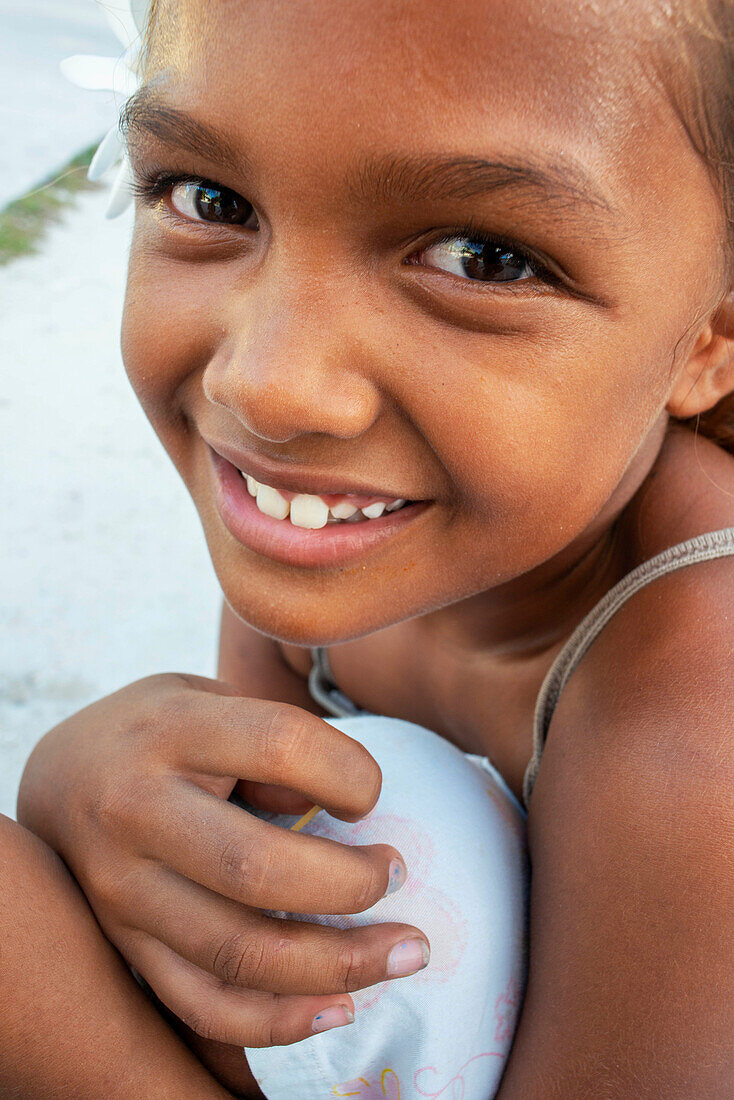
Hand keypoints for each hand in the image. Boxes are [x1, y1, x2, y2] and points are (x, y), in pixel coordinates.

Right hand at [17, 673, 428, 1045]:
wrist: (63, 777)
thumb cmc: (164, 732)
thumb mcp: (211, 701)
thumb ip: (274, 744)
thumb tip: (346, 816)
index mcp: (169, 730)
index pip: (279, 745)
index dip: (351, 773)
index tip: (370, 794)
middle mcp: (136, 811)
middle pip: (258, 869)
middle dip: (351, 884)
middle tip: (398, 874)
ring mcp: (123, 890)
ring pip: (239, 953)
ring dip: (340, 965)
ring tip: (406, 952)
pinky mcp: (126, 946)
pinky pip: (205, 1005)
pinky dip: (280, 1021)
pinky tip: (341, 1006)